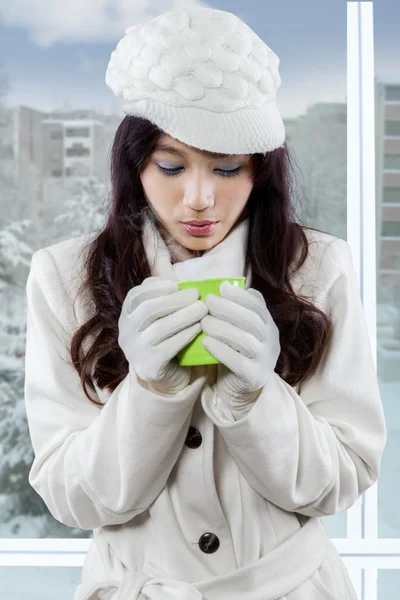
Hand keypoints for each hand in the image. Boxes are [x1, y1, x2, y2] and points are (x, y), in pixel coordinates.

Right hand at [118, 276, 207, 391]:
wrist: (166, 376)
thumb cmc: (167, 338)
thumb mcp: (161, 315)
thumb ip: (164, 295)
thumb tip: (173, 271)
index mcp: (126, 316)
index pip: (136, 296)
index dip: (155, 288)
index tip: (176, 284)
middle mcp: (126, 333)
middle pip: (148, 310)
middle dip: (175, 300)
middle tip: (196, 295)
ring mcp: (135, 352)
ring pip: (159, 328)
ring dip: (184, 315)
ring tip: (202, 309)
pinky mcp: (149, 367)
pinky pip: (169, 347)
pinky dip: (185, 334)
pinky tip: (198, 327)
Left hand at [200, 281, 280, 402]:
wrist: (239, 388)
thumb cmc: (236, 352)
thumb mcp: (241, 329)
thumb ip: (238, 310)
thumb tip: (225, 285)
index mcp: (268, 326)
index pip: (258, 306)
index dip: (240, 295)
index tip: (221, 287)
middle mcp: (271, 341)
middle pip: (252, 321)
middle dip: (228, 308)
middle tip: (207, 302)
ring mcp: (264, 360)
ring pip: (245, 340)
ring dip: (222, 328)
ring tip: (204, 322)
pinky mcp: (253, 377)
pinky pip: (237, 362)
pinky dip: (220, 350)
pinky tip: (206, 342)